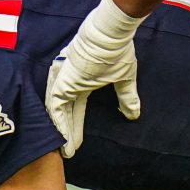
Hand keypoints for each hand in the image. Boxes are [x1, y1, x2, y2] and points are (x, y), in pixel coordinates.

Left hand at [45, 0, 144, 157]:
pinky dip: (59, 123)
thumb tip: (134, 114)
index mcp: (82, 82)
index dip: (77, 126)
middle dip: (68, 133)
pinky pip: (55, 107)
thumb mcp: (124, 78)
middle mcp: (70, 82)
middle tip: (68, 153)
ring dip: (63, 132)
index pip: (77, 109)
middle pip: (66, 113)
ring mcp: (64, 81)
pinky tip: (63, 138)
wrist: (111, 36)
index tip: (78, 144)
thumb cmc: (117, 52)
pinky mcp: (62, 81)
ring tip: (66, 151)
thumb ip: (127, 97)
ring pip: (59, 112)